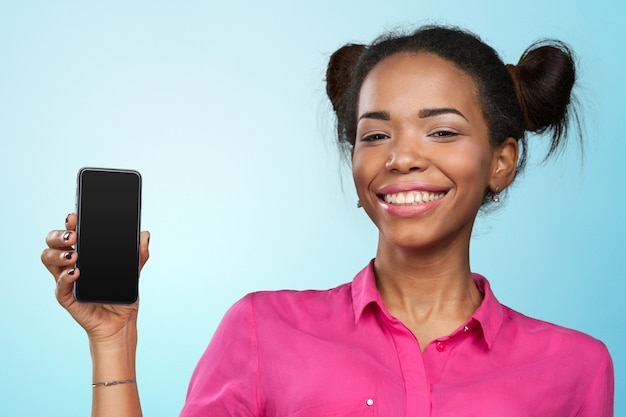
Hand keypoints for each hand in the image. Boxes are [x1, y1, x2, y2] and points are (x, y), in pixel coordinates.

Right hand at [41, 213, 150, 343]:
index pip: (70, 232)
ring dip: (58, 254)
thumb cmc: (121, 294)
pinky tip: (76, 273)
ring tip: (75, 255)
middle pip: (52, 242)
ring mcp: (66, 279)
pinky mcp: (66, 296)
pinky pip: (59, 285)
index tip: (75, 217)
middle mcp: (71, 263)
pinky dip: (65, 277)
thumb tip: (144, 235)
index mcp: (84, 252)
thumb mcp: (133, 271)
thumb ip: (139, 254)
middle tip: (73, 236)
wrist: (120, 322)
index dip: (69, 223)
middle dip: (58, 235)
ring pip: (48, 258)